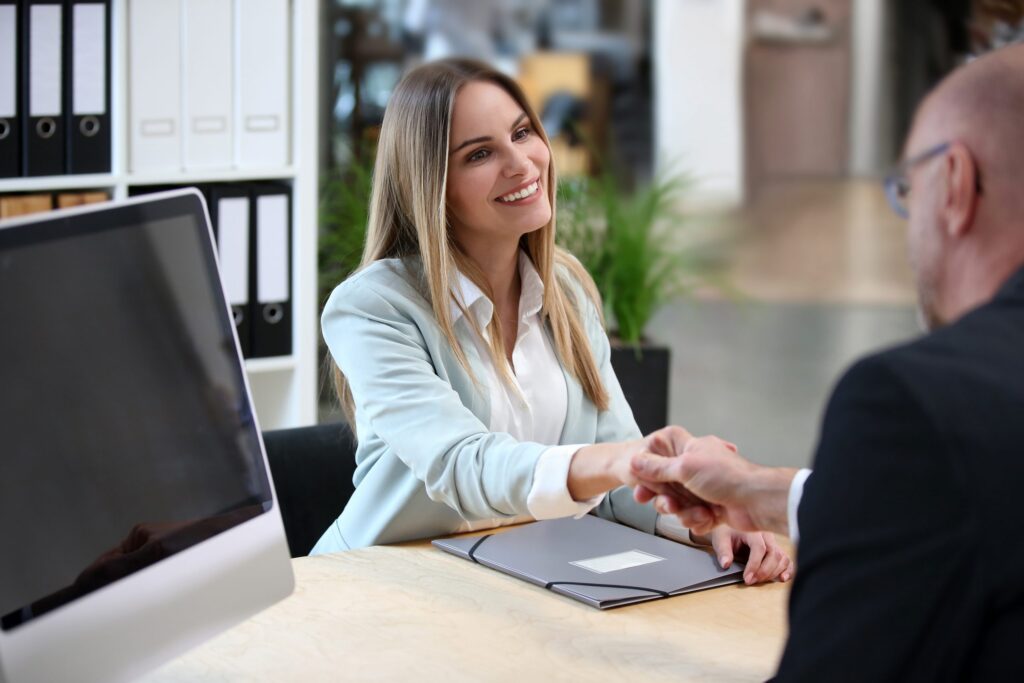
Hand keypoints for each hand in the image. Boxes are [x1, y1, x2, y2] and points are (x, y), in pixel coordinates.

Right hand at [632, 426, 796, 536]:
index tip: (641, 482)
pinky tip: (707, 518)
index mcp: (692, 449)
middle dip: (666, 499)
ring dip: (684, 512)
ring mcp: (704, 489)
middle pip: (667, 485)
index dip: (649, 469)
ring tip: (696, 513)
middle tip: (669, 505)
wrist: (756, 502)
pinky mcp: (711, 508)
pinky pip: (692, 517)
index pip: (661, 454)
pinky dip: (697, 520)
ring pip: (679, 504)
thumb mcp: (685, 467)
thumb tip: (635, 460)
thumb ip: (657, 467)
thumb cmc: (727, 476)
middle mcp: (697, 468)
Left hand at [691, 527, 793, 584]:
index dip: (755, 565)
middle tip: (751, 581)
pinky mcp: (776, 549)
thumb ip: (723, 552)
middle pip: (773, 554)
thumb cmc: (727, 533)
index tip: (747, 578)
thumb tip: (725, 564)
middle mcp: (767, 535)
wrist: (731, 527)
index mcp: (753, 531)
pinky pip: (786, 560)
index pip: (759, 548)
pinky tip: (782, 578)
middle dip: (763, 571)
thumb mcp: (720, 539)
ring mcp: (773, 542)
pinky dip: (787, 569)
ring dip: (773, 572)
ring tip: (759, 580)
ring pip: (781, 558)